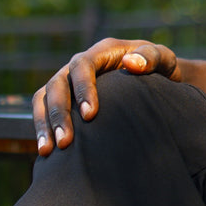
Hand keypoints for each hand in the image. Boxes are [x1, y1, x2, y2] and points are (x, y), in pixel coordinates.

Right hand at [31, 37, 179, 154]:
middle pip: (58, 83)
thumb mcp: (163, 59)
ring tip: (47, 151)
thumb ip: (152, 58)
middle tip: (66, 141)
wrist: (156, 78)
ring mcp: (68, 79)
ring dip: (44, 123)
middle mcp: (80, 63)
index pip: (83, 65)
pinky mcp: (64, 97)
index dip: (83, 89)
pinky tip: (46, 153)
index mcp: (102, 52)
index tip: (90, 115)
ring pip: (44, 97)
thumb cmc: (161, 68)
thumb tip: (131, 63)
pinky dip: (41, 128)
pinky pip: (43, 109)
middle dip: (59, 113)